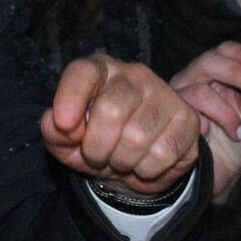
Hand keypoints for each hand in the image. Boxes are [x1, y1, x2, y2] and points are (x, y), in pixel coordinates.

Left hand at [42, 53, 198, 194]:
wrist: (135, 164)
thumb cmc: (95, 143)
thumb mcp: (65, 141)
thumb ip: (53, 130)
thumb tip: (60, 125)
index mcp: (99, 70)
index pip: (83, 72)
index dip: (70, 98)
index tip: (64, 124)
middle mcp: (134, 74)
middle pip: (110, 110)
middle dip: (96, 146)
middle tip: (95, 156)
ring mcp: (164, 94)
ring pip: (136, 137)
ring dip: (121, 161)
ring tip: (120, 159)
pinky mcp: (187, 119)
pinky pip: (161, 155)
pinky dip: (145, 170)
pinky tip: (143, 163)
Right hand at [169, 42, 240, 203]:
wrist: (218, 179)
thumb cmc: (233, 146)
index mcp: (213, 77)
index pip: (222, 51)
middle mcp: (192, 83)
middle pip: (207, 61)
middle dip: (235, 70)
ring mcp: (177, 100)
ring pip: (198, 89)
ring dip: (225, 110)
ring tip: (239, 131)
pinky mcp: (168, 119)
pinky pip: (187, 113)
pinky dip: (210, 124)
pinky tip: (221, 137)